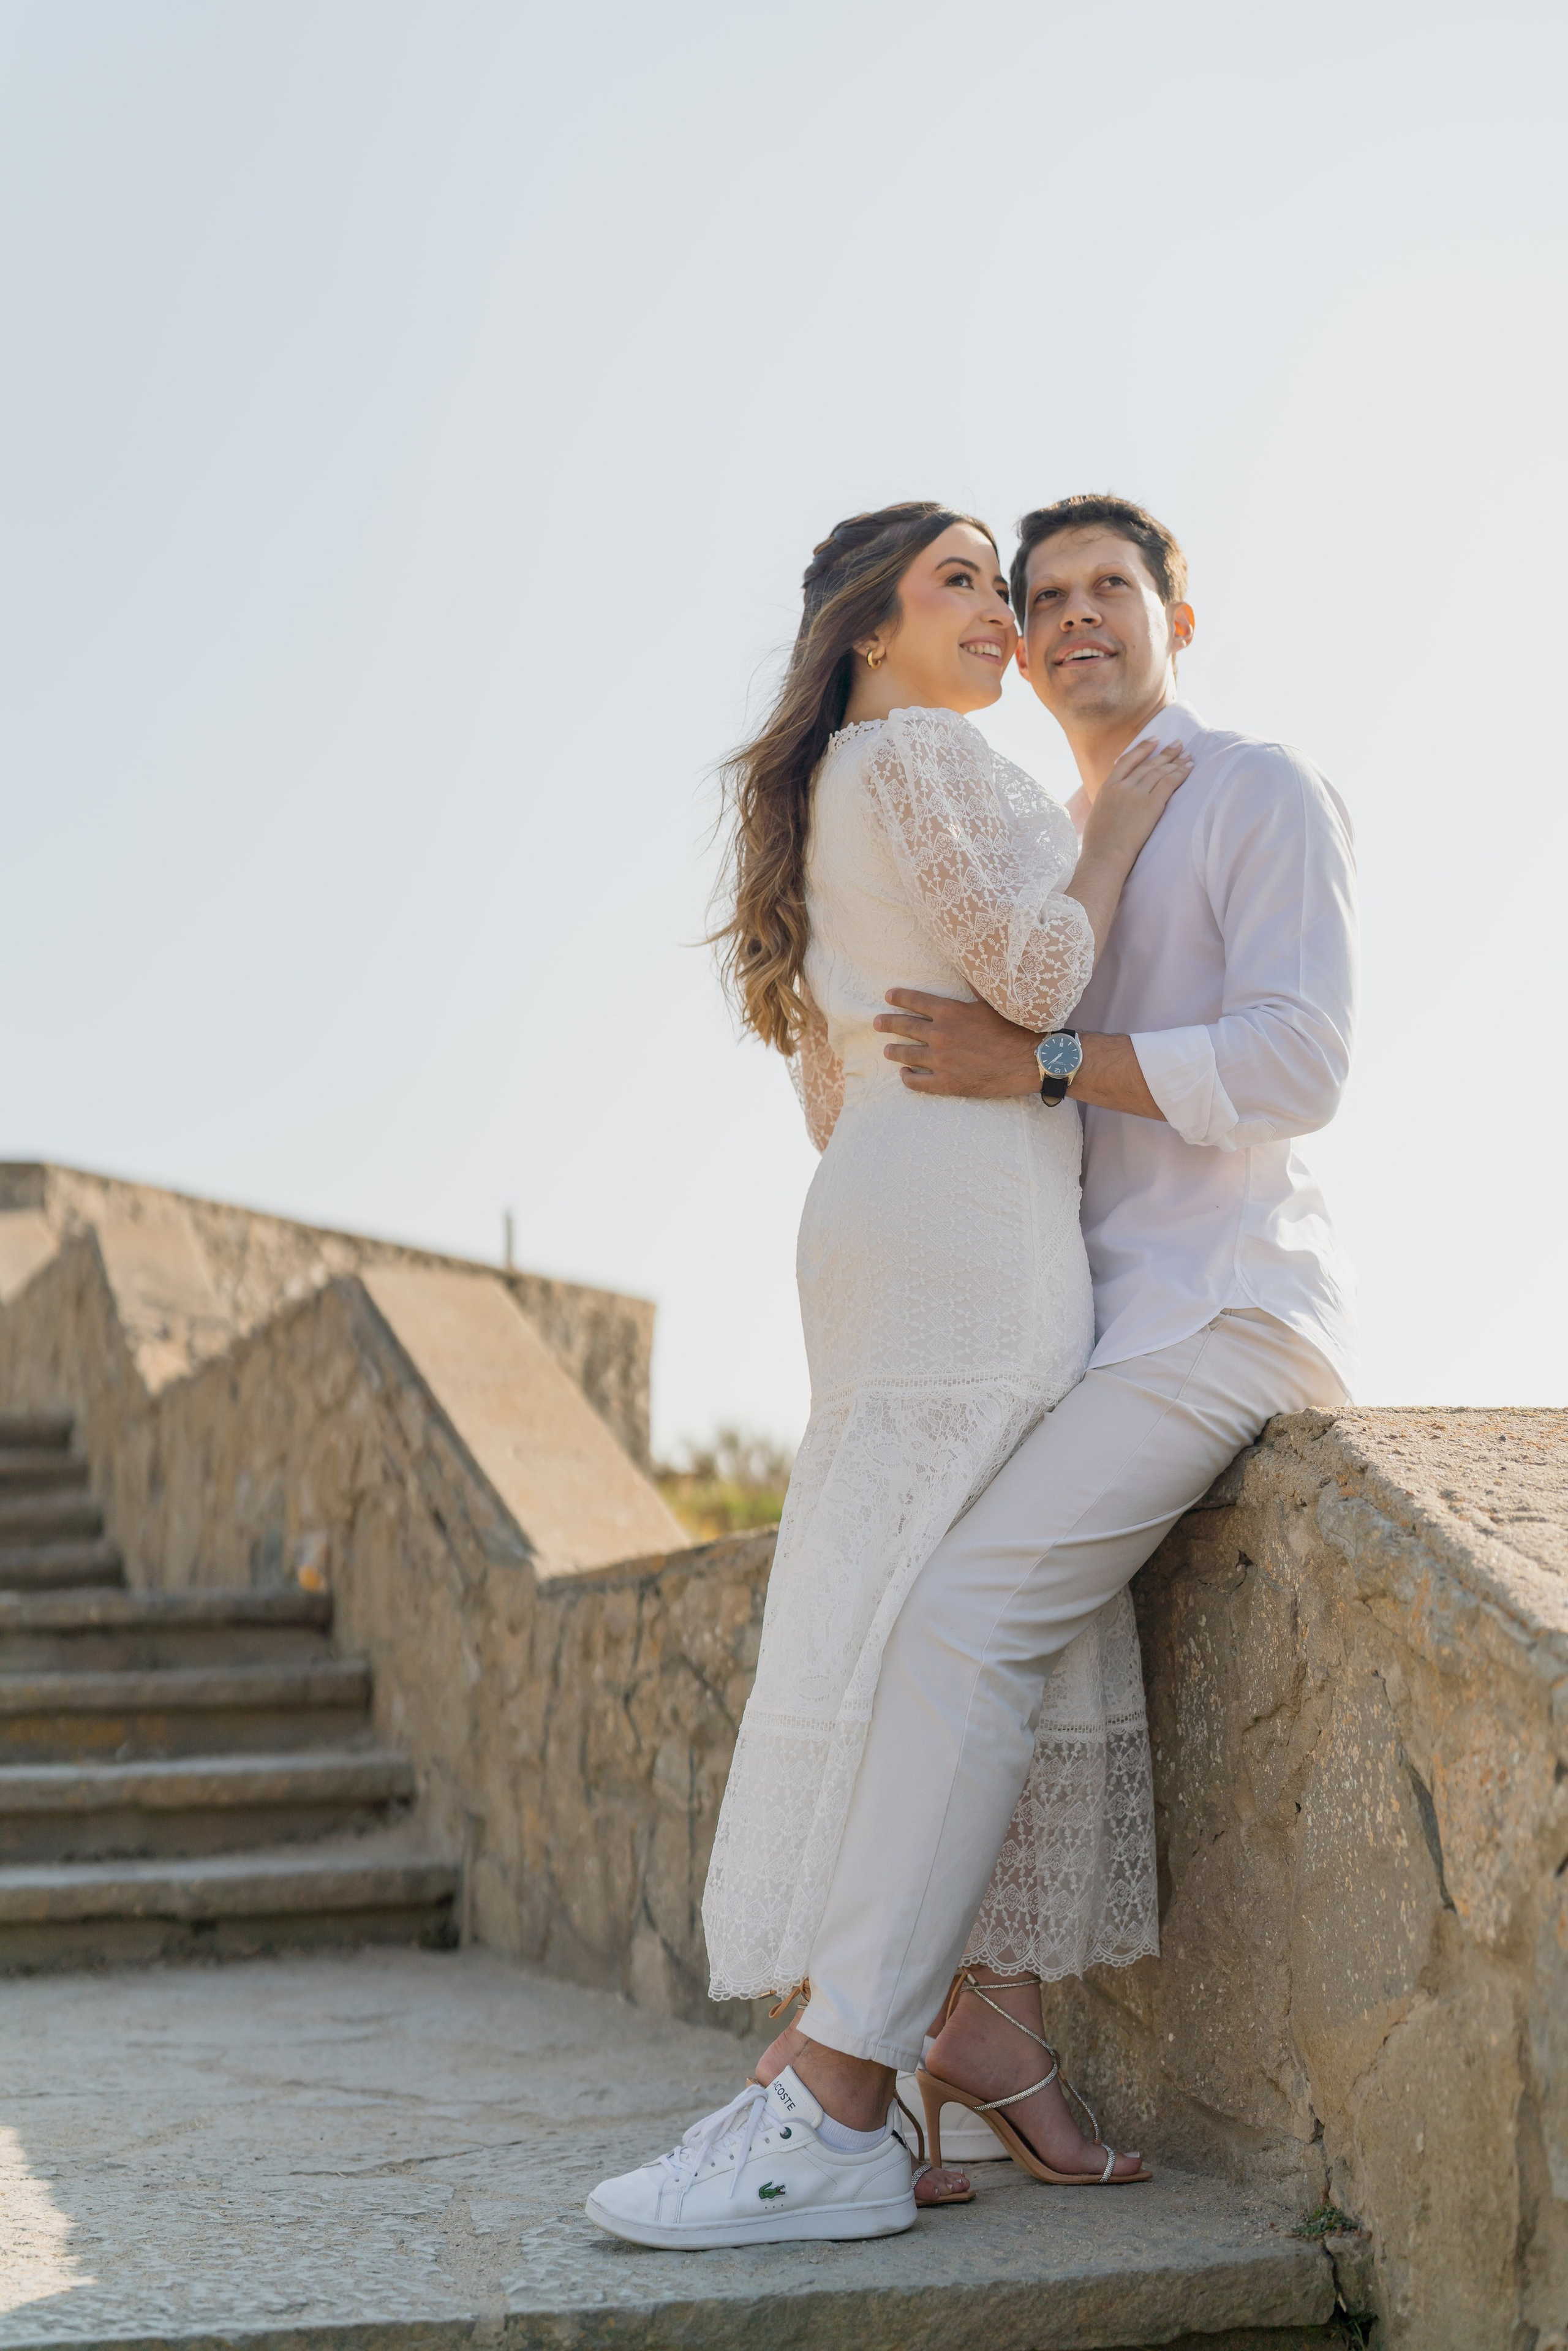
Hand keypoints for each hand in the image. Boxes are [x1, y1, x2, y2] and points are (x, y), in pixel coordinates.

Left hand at [873, 991, 1040, 1096]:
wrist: (1031, 1061)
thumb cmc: (1015, 1029)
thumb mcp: (993, 1002)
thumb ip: (975, 986)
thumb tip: (970, 964)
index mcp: (950, 1012)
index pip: (915, 1001)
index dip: (899, 998)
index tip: (888, 997)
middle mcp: (940, 1035)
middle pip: (904, 1026)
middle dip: (887, 1023)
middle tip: (876, 1023)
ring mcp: (941, 1061)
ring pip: (906, 1055)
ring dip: (894, 1051)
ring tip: (888, 1050)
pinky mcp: (947, 1083)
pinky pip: (917, 1082)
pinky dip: (908, 1077)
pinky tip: (905, 1074)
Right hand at [1078, 736, 1190, 871]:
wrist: (1104, 856)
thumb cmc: (1099, 843)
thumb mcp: (1098, 814)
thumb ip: (1109, 800)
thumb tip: (1116, 799)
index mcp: (1107, 787)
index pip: (1128, 760)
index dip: (1143, 748)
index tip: (1155, 740)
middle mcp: (1122, 786)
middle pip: (1148, 764)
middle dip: (1165, 753)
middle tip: (1179, 744)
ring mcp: (1136, 794)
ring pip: (1160, 772)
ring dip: (1176, 762)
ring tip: (1188, 755)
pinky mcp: (1150, 805)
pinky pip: (1169, 783)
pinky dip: (1180, 774)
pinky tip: (1189, 768)